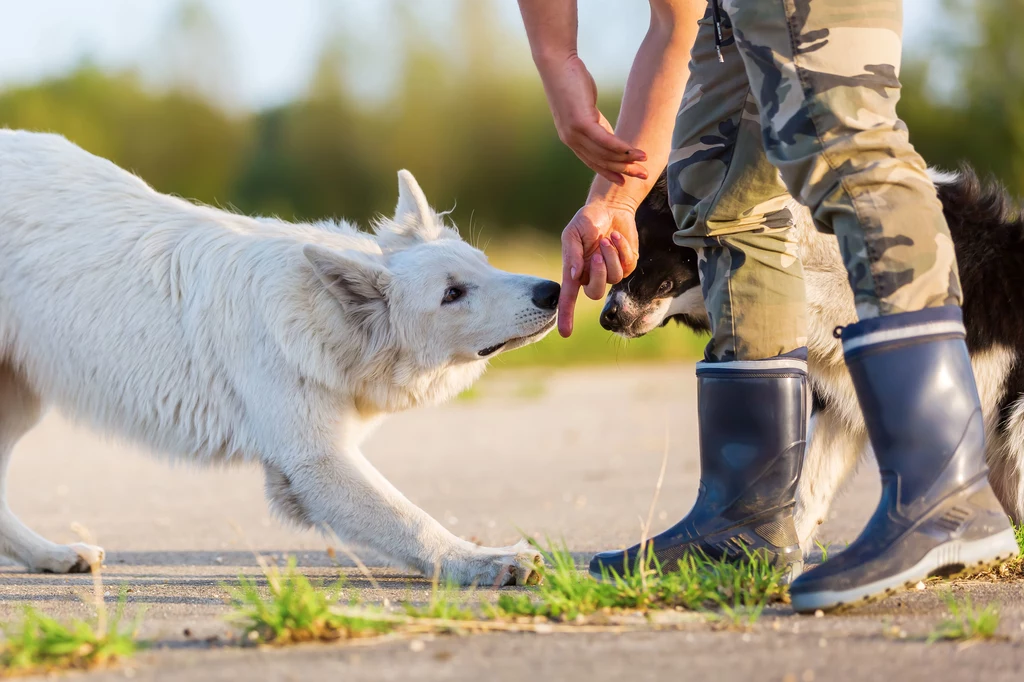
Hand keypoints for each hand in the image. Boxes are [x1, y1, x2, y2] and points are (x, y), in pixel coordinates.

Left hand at [540, 55, 648, 184]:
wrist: (557, 65)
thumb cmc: (572, 83)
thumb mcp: (586, 110)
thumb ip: (597, 126)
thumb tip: (612, 139)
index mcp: (571, 139)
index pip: (592, 162)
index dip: (609, 173)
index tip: (625, 180)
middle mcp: (571, 140)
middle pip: (601, 162)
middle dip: (623, 170)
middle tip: (642, 175)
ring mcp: (574, 133)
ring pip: (604, 154)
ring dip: (626, 160)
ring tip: (644, 162)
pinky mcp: (581, 123)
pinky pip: (605, 141)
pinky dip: (621, 148)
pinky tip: (634, 152)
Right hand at [558, 201, 638, 336]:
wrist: (610, 208)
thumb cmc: (587, 221)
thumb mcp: (573, 234)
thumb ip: (572, 254)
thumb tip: (575, 275)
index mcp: (574, 271)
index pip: (569, 297)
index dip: (566, 315)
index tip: (565, 333)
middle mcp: (591, 276)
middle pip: (594, 292)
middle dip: (598, 274)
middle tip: (598, 253)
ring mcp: (610, 272)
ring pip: (612, 278)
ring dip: (611, 256)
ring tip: (606, 238)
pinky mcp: (627, 266)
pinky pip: (626, 266)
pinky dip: (622, 250)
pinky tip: (616, 237)